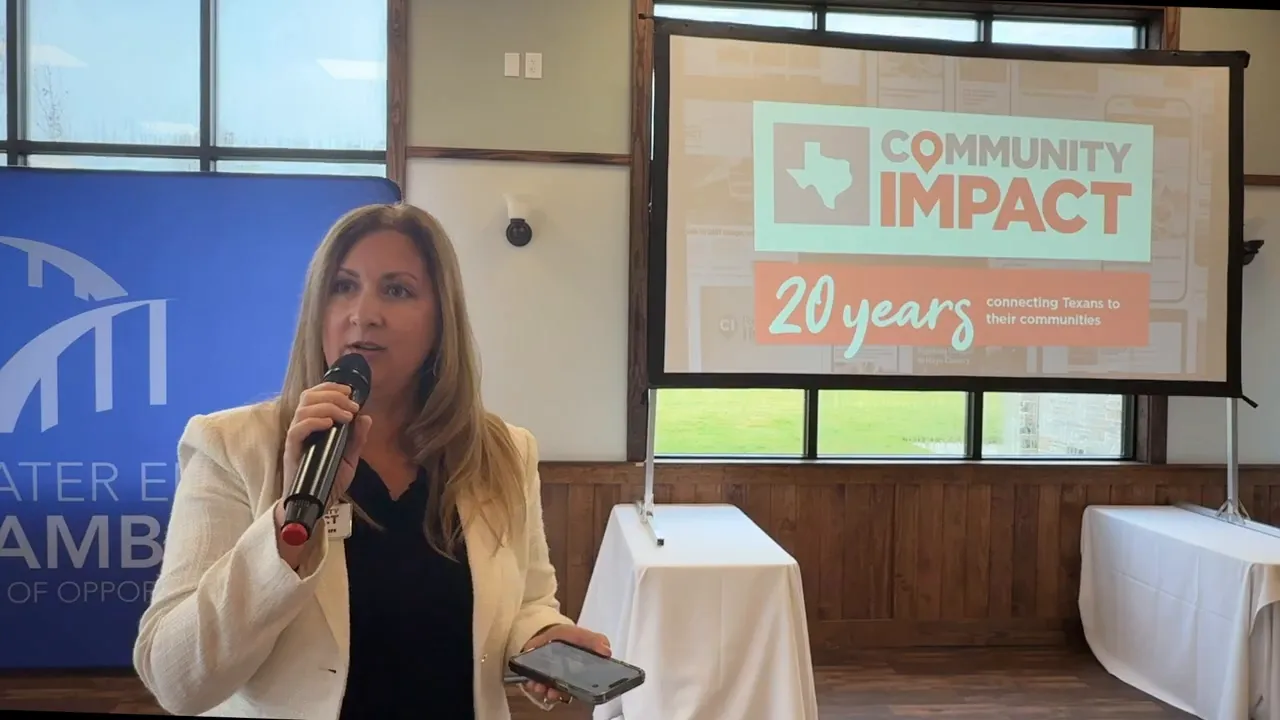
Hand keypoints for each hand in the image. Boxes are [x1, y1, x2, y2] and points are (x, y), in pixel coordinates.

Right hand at [274, 383, 372, 555]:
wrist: (315, 505)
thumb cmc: (327, 481)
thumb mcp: (348, 459)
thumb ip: (356, 439)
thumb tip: (366, 417)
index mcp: (314, 425)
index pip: (315, 396)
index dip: (331, 388)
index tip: (350, 391)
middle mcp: (302, 428)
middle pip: (309, 397)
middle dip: (333, 395)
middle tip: (352, 405)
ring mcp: (295, 438)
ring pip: (304, 409)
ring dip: (328, 406)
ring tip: (345, 415)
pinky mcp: (291, 451)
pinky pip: (297, 429)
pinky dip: (313, 421)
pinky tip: (329, 424)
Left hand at [520, 624, 611, 706]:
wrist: (545, 631)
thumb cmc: (566, 635)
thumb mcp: (579, 634)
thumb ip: (593, 640)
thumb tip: (607, 651)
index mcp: (582, 671)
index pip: (585, 685)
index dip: (581, 690)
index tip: (575, 690)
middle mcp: (568, 679)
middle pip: (566, 692)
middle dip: (559, 693)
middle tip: (554, 691)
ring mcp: (553, 680)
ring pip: (551, 691)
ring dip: (545, 691)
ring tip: (540, 686)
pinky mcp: (539, 678)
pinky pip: (537, 686)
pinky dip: (533, 685)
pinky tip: (532, 681)